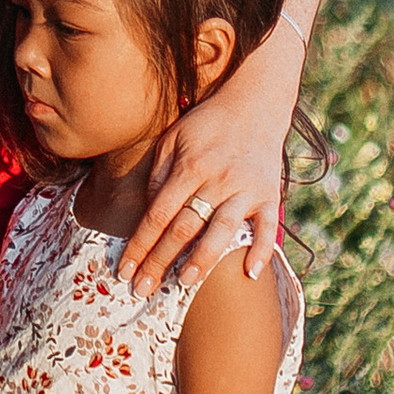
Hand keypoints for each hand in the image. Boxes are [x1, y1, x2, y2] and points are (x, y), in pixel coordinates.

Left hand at [119, 65, 295, 300]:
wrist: (255, 102)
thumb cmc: (206, 123)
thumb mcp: (173, 139)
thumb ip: (158, 176)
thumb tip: (149, 214)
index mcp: (189, 166)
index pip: (158, 215)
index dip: (139, 245)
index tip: (124, 270)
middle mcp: (217, 179)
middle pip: (184, 229)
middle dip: (160, 262)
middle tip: (142, 290)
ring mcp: (245, 188)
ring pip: (221, 232)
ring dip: (202, 261)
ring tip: (183, 285)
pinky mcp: (269, 193)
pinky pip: (267, 228)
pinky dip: (261, 251)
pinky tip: (248, 274)